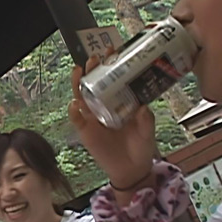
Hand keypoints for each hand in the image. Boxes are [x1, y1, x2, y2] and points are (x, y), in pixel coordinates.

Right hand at [68, 54, 156, 187]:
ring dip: (78, 84)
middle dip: (92, 69)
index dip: (110, 64)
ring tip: (79, 72)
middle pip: (93, 83)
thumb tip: (142, 107)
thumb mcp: (147, 131)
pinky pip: (77, 120)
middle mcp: (104, 106)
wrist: (132, 170)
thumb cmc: (141, 146)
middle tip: (95, 58)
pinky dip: (74, 112)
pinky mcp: (86, 132)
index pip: (112, 78)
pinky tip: (75, 105)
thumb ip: (146, 120)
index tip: (112, 50)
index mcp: (119, 102)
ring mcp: (93, 118)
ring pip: (81, 97)